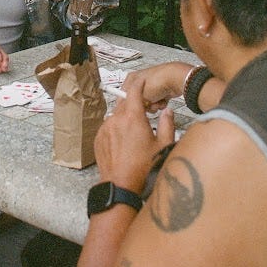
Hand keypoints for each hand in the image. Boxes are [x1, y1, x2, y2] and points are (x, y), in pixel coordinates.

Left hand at [95, 73, 174, 192]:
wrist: (120, 185)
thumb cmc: (143, 168)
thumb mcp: (163, 146)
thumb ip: (167, 125)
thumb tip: (168, 112)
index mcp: (133, 118)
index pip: (134, 92)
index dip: (139, 84)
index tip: (142, 81)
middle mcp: (116, 120)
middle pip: (124, 103)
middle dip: (133, 104)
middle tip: (143, 110)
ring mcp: (105, 129)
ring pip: (116, 116)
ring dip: (124, 118)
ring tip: (134, 132)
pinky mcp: (98, 138)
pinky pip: (108, 127)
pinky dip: (116, 129)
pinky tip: (124, 142)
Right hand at [126, 62, 193, 111]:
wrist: (176, 80)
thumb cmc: (157, 82)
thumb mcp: (138, 95)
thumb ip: (130, 104)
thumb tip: (128, 109)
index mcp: (131, 78)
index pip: (124, 95)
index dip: (128, 105)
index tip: (132, 111)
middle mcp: (141, 81)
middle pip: (138, 101)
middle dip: (144, 106)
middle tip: (147, 104)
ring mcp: (152, 85)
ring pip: (148, 103)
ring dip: (153, 105)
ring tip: (157, 102)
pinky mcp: (161, 90)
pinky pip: (157, 101)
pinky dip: (160, 103)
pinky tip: (163, 100)